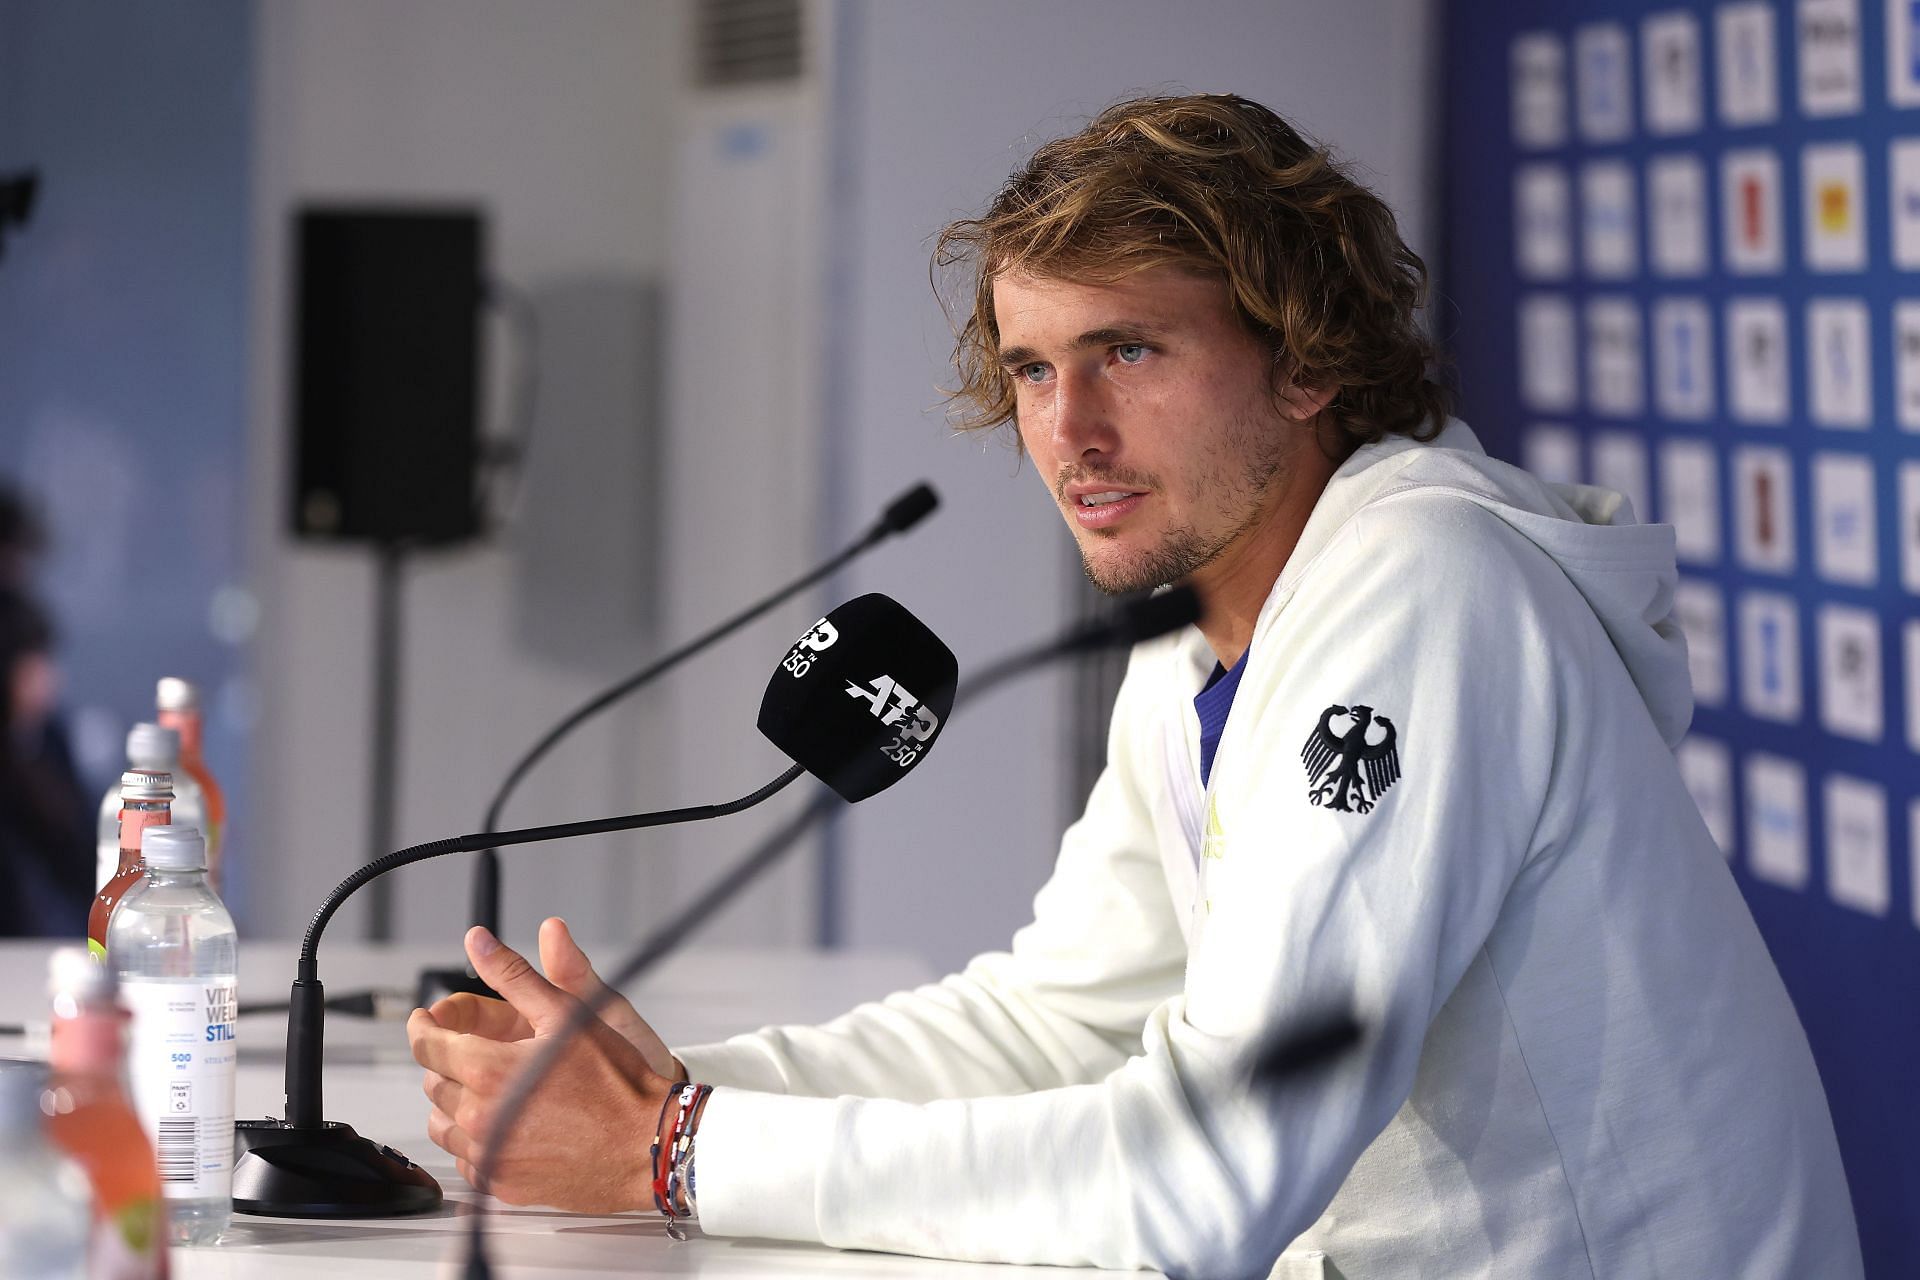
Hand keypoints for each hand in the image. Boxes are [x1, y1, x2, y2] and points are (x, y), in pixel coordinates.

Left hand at [407, 923, 671, 1211]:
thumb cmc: (616, 1081)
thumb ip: (514, 975)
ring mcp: (489, 1156)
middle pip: (433, 1083)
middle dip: (448, 1061)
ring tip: (493, 1088)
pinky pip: (466, 1158)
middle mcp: (480, 1117)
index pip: (427, 1045)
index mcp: (489, 1070)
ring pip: (443, 1124)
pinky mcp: (501, 1183)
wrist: (647, 1143)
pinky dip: (476, 1138)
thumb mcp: (566, 1013)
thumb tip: (479, 942)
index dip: (423, 1026)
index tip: (427, 1019)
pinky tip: (507, 1123)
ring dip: (457, 1102)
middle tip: (481, 1051)